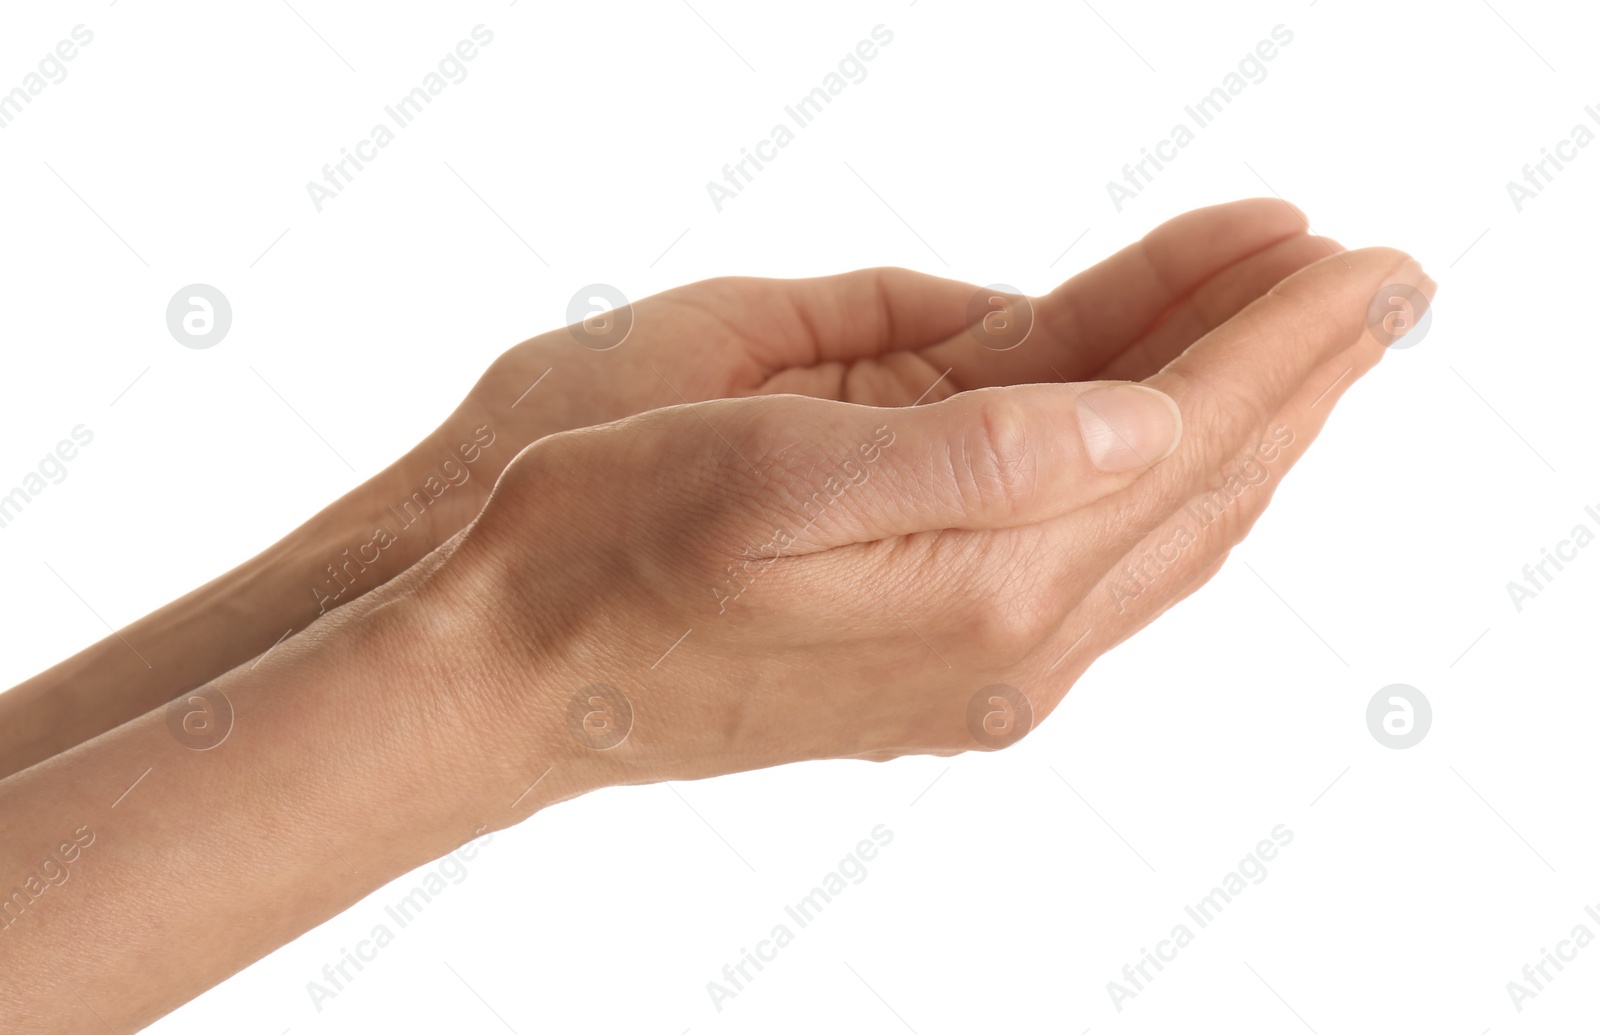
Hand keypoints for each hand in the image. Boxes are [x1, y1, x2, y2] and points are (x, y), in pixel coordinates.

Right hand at [422, 246, 1433, 804]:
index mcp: (985, 583)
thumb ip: (984, 453)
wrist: (507, 672)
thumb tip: (1150, 418)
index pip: (1180, 429)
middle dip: (1291, 371)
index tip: (1365, 258)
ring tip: (1305, 339)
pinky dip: (1160, 486)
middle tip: (1378, 282)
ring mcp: (979, 658)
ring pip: (1155, 525)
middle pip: (1196, 481)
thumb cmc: (605, 553)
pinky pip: (1095, 561)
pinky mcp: (939, 657)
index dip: (1278, 335)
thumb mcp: (779, 471)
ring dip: (1238, 424)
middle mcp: (1009, 640)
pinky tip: (1176, 449)